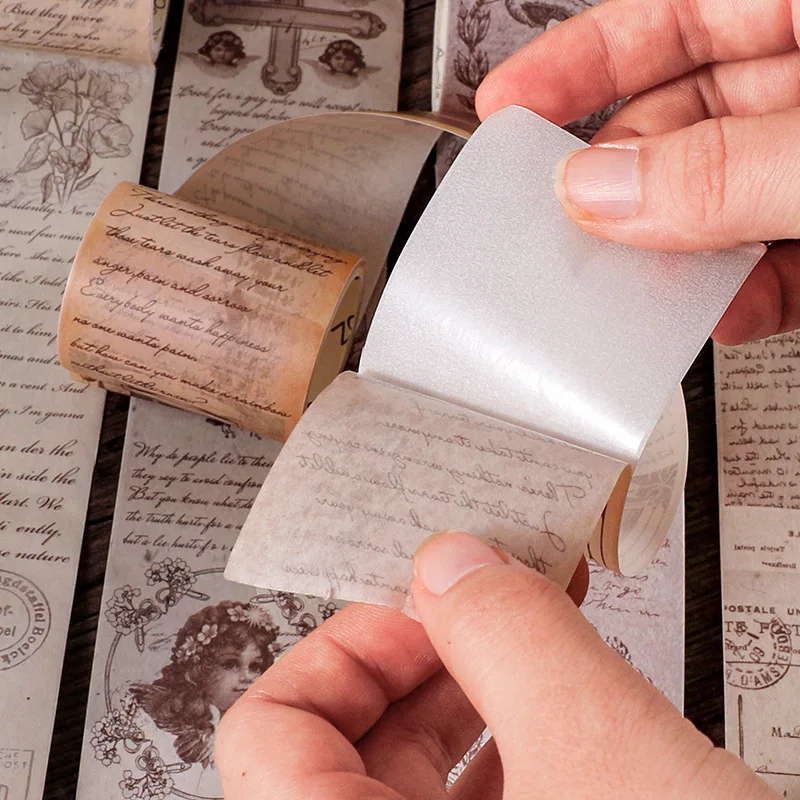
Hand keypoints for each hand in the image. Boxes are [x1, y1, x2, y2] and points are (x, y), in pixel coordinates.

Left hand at [216, 531, 776, 798]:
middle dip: (429, 657)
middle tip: (496, 603)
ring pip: (418, 782)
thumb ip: (512, 639)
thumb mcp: (605, 763)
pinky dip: (514, 746)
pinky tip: (566, 706)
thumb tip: (451, 565)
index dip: (347, 650)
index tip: (430, 609)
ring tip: (541, 635)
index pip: (267, 733)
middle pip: (346, 747)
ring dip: (478, 693)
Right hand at [475, 0, 799, 345]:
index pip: (666, 16)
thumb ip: (721, 169)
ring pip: (725, 200)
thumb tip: (601, 193)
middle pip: (684, 122)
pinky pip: (785, 256)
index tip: (507, 106)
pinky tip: (728, 310)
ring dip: (682, 257)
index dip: (576, 63)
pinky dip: (754, 291)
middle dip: (623, 187)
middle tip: (572, 232)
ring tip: (641, 288)